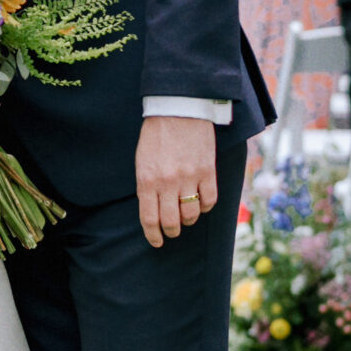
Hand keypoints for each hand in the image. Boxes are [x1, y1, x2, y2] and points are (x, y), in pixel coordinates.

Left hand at [136, 114, 217, 247]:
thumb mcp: (142, 161)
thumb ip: (146, 186)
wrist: (178, 109)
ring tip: (186, 216)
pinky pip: (209, 201)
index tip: (156, 242)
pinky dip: (205, 206)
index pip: (149, 218)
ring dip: (188, 220)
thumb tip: (153, 211)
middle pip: (171, 222)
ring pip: (191, 214)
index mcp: (147, 180)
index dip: (153, 235)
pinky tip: (200, 202)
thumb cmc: (156, 136)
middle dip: (171, 232)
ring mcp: (189, 178)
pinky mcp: (207, 171)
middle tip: (172, 231)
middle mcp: (167, 183)